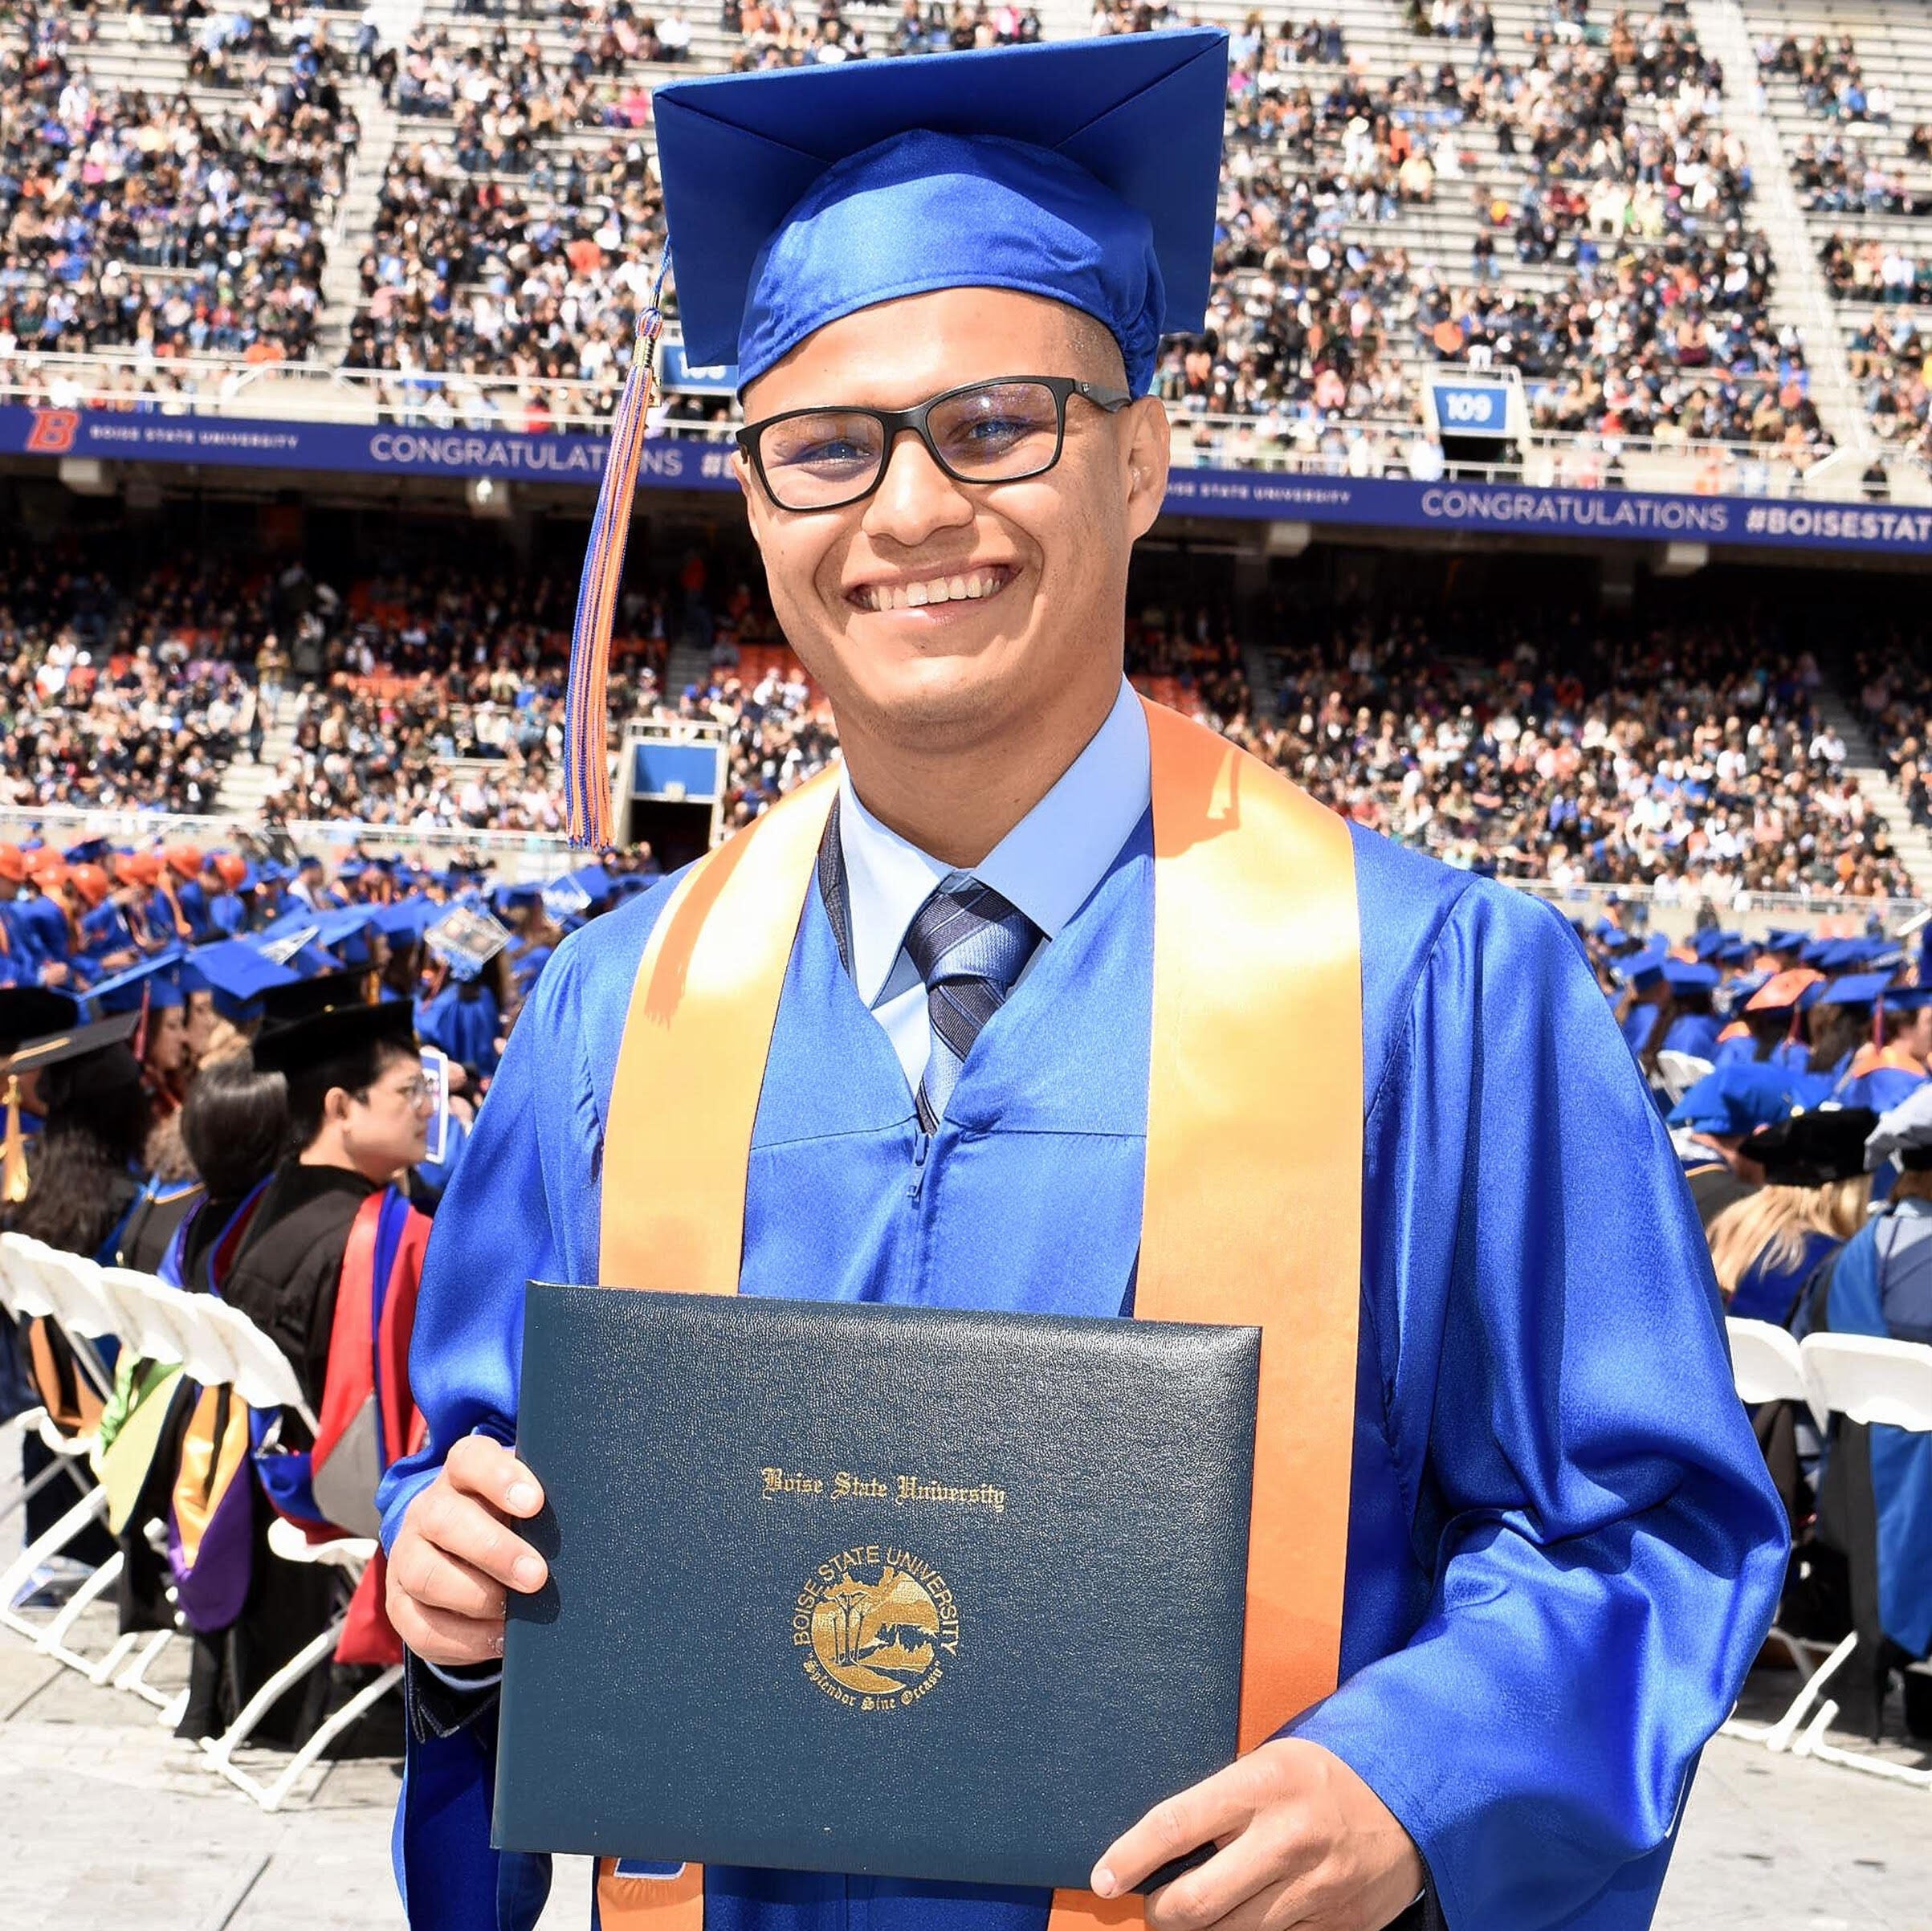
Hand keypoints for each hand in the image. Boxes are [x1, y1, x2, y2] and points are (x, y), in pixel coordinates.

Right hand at [385, 1434, 547, 1665]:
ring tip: (514, 1613)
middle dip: (494, 1551)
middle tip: (537, 1576)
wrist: (465, 1554)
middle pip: (445, 1521)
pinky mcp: (400, 1604)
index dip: (500, 1478)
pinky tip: (498, 1639)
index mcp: (462, 1472)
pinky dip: (463, 1639)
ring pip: (426, 1576)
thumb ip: (546, 1505)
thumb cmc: (514, 1519)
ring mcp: (407, 1557)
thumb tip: (593, 1526)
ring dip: (476, 1598)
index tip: (535, 1503)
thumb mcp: (528, 1500)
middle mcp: (428, 1509)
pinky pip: (420, 1627)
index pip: (471, 1460)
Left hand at [1091, 1738, 1422, 1930]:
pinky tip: (1243, 1919)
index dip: (1129, 1857)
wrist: (1410, 1799)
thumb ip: (1220, 1801)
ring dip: (1202, 1930)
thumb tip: (1160, 1845)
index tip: (1103, 1877)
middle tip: (1153, 1903)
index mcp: (1262, 1784)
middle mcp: (1285, 1839)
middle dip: (1161, 1911)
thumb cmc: (1321, 1777)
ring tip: (1197, 1911)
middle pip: (1196, 1901)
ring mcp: (1313, 1889)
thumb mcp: (1268, 1763)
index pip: (1174, 1825)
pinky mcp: (1337, 1927)